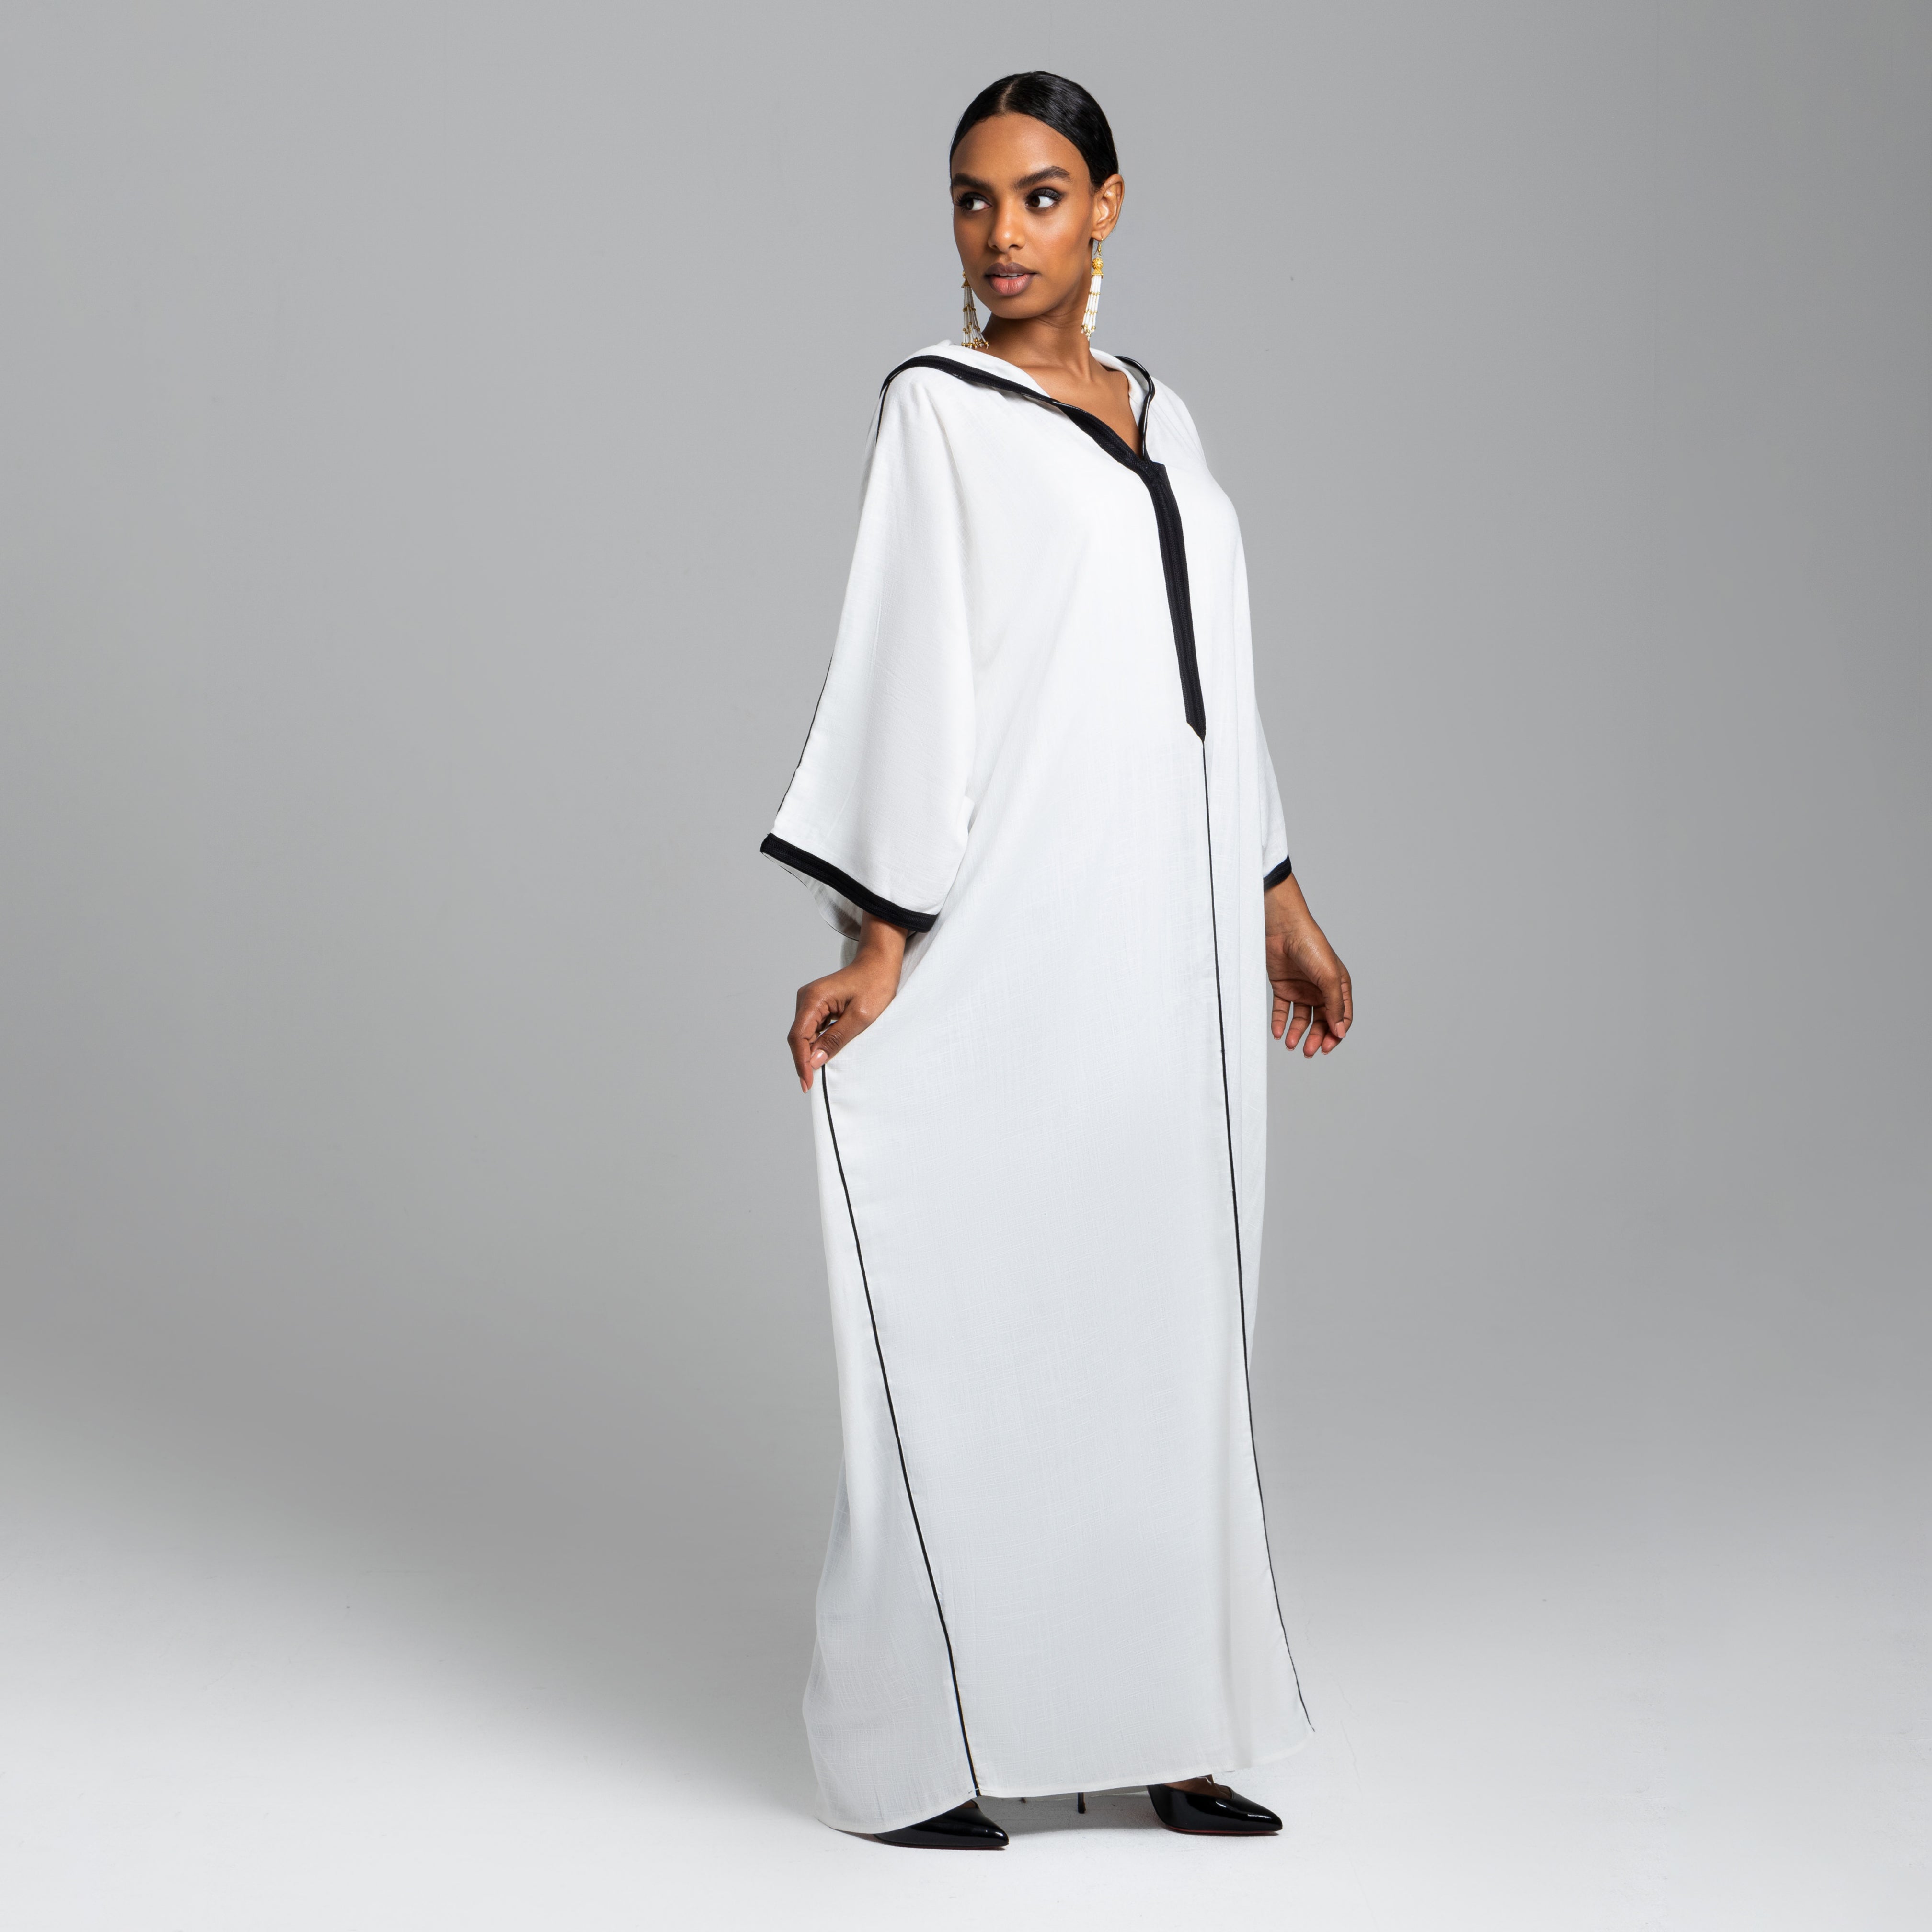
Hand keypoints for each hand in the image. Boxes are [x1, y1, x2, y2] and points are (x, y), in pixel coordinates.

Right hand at [787, 915, 907, 1091]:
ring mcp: (810, 1001)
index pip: (799, 1037)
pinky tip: (825, 1055)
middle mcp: (806, 998)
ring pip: (804, 1035)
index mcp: (814, 998)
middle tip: (812, 1084)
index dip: (801, 1063)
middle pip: (798, 1037)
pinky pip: (812, 1029)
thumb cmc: (875, 984)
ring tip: (818, 1073)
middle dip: (804, 1060)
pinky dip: (817, 1044)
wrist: (880, 963)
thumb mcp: (861, 1017)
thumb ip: (836, 1039)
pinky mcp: (818, 1004)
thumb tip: (815, 1061)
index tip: (807, 1084)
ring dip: (811, 1053)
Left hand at [1265, 876, 1351, 1056]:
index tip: (1328, 1046)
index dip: (1336, 1033)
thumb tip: (1340, 1032)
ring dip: (1297, 1033)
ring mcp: (1302, 990)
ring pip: (1302, 1019)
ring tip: (1291, 1044)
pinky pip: (1283, 1011)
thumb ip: (1335, 1006)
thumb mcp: (1329, 978)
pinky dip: (1280, 1023)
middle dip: (1316, 1038)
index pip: (1341, 1017)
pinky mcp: (1283, 988)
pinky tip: (1279, 1033)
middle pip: (1321, 1022)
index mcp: (1338, 987)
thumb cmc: (1312, 947)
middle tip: (1309, 1051)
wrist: (1283, 929)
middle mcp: (1321, 990)